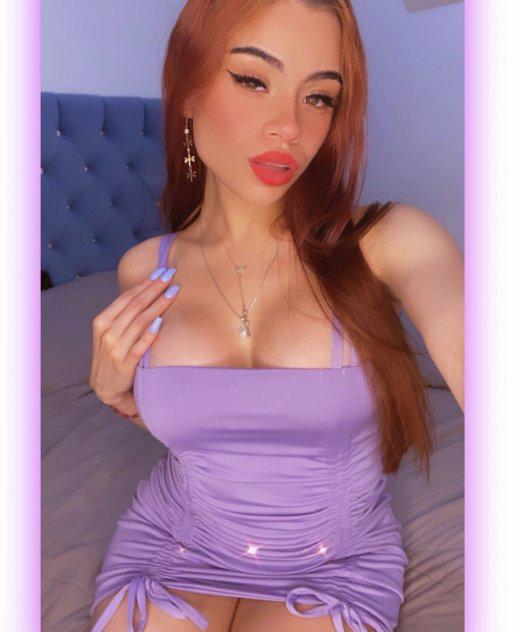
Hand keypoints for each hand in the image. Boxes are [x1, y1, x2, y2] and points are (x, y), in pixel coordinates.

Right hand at [89, 266, 179, 405]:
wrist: (105, 387)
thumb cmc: (113, 355)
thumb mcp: (111, 333)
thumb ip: (124, 315)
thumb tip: (146, 292)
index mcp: (102, 321)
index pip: (127, 297)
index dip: (145, 283)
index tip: (161, 271)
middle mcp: (107, 332)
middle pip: (135, 306)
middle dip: (154, 288)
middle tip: (171, 275)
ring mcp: (115, 349)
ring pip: (140, 322)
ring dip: (158, 305)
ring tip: (173, 293)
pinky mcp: (124, 365)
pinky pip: (139, 346)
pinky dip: (149, 334)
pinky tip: (160, 322)